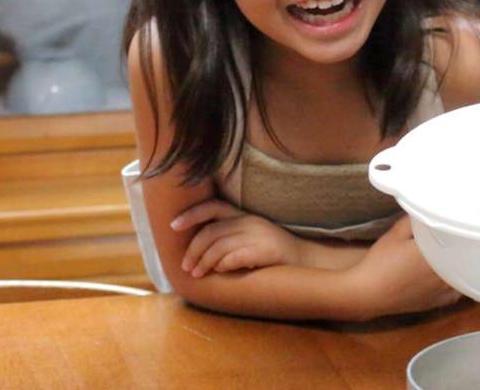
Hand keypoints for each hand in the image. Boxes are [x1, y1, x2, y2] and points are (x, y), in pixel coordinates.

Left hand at [171, 199, 302, 277]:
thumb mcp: (252, 235)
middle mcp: (249, 222)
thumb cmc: (273, 253)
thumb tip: (197, 247)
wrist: (307, 260)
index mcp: (244, 215)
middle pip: (210, 232)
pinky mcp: (265, 251)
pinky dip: (223, 264)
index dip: (190, 215)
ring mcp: (258, 236)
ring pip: (219, 246)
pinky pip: (235, 257)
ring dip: (204, 261)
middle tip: (186, 266)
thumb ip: (229, 235)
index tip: (173, 226)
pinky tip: (220, 271)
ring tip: (197, 274)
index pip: (212, 206)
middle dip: (193, 250)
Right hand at [349, 216, 460, 317]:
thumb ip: (414, 219)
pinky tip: (452, 274)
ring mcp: (444, 290)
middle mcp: (446, 273)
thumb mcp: (396, 233)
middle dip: (466, 247)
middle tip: (464, 234)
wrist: (368, 293)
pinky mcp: (438, 302)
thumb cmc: (381, 262)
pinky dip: (457, 282)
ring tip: (461, 253)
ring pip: (464, 275)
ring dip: (463, 264)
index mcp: (438, 254)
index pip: (462, 240)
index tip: (467, 221)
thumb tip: (428, 209)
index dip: (466, 231)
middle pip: (466, 258)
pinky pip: (457, 292)